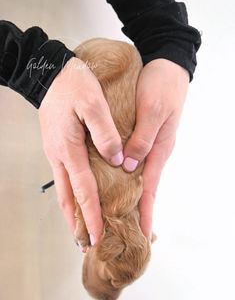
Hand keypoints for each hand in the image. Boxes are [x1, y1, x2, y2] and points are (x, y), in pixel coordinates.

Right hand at [39, 57, 122, 245]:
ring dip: (72, 213)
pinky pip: (64, 179)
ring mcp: (56, 154)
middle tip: (84, 245)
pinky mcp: (57, 148)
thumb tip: (118, 160)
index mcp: (69, 149)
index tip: (97, 237)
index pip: (84, 191)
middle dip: (77, 223)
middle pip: (67, 199)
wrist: (50, 73)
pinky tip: (77, 200)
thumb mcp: (93, 104)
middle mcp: (59, 157)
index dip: (92, 215)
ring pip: (63, 191)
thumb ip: (106, 133)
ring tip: (80, 230)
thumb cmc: (73, 86)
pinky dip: (71, 196)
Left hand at [123, 58, 188, 237]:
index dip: (146, 210)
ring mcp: (149, 145)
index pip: (151, 187)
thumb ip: (142, 138)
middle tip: (128, 231)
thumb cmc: (161, 86)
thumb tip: (129, 166)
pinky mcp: (142, 137)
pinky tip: (118, 183)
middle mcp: (154, 151)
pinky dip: (127, 176)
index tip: (143, 233)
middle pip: (145, 187)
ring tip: (120, 214)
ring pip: (138, 176)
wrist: (166, 66)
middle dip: (138, 210)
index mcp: (159, 148)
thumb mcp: (152, 110)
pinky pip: (134, 162)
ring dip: (131, 195)